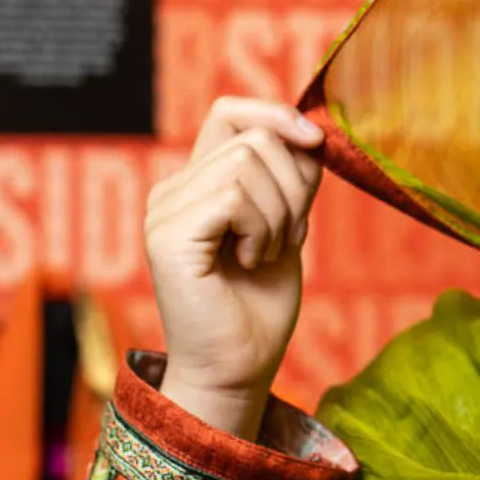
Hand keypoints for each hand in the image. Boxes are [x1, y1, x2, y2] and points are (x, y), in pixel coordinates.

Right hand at [145, 97, 325, 438]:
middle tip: (283, 239)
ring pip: (248, 162)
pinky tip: (250, 261)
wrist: (239, 368)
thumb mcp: (287, 222)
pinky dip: (261, 228)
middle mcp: (171, 190)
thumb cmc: (261, 303)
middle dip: (293, 186)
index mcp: (196, 183)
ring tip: (264, 253)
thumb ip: (289, 176)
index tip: (316, 141)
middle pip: (254, 137)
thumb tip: (312, 130)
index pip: (230, 112)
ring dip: (280, 213)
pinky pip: (234, 195)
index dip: (276, 113)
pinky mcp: (166, 235)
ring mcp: (163, 211)